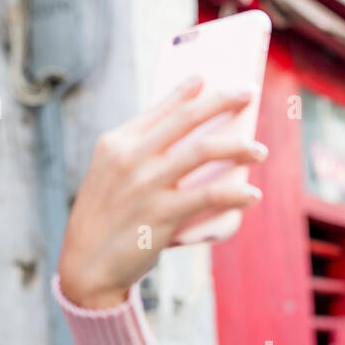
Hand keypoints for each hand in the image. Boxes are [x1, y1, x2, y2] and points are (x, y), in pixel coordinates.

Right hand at [57, 75, 267, 307]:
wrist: (85, 266)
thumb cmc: (104, 220)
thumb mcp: (108, 176)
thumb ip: (137, 154)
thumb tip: (183, 140)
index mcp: (116, 143)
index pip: (160, 108)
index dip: (189, 90)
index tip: (210, 78)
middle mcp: (130, 158)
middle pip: (187, 119)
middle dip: (222, 101)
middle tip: (248, 93)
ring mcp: (146, 185)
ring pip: (203, 151)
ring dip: (238, 147)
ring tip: (259, 150)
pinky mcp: (161, 215)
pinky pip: (208, 197)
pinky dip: (235, 194)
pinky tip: (252, 194)